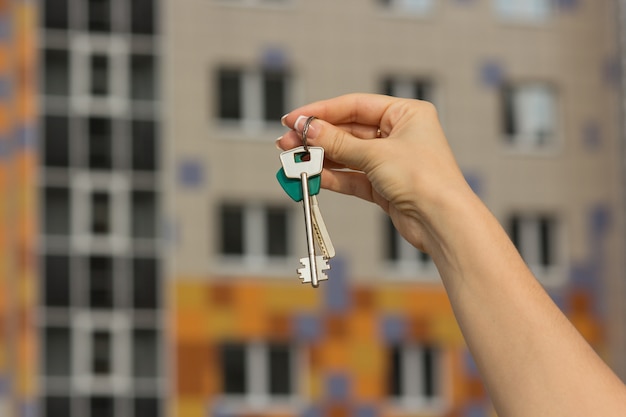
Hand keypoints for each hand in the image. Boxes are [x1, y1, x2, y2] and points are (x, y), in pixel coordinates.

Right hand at [277, 93, 471, 253]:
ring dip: (321, 158)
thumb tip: (308, 130)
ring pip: (347, 155)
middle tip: (287, 142)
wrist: (442, 221)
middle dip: (317, 138)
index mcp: (406, 114)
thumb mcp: (375, 154)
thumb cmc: (424, 178)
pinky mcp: (384, 186)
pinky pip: (352, 177)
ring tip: (294, 160)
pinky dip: (333, 176)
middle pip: (348, 131)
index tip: (294, 119)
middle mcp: (399, 134)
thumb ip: (338, 142)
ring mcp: (391, 161)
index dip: (321, 112)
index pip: (354, 105)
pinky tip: (313, 175)